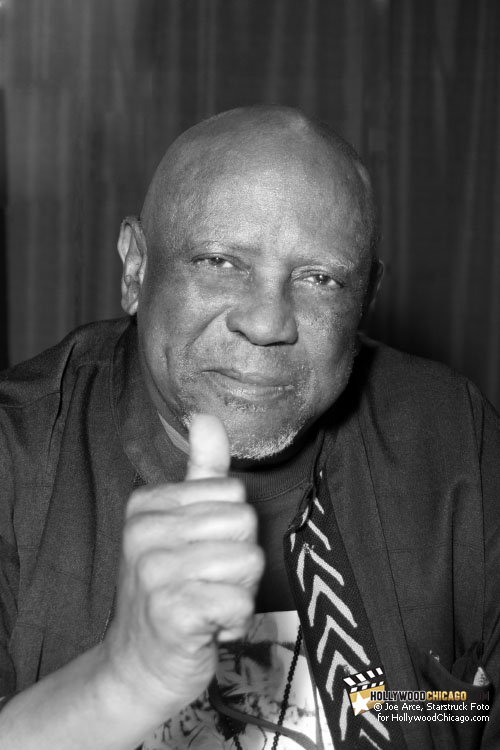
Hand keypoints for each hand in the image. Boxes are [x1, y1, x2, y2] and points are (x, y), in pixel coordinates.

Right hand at [101, 414, 263, 715]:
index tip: (202, 556)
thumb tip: (206, 415)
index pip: (234, 493)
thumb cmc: (169, 591)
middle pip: (245, 525)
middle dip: (240, 563)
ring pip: (248, 562)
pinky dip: (233, 622)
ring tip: (205, 604)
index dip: (232, 531)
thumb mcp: (181, 524)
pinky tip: (206, 627)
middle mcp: (145, 531)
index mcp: (148, 503)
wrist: (136, 666)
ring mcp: (154, 571)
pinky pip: (239, 601)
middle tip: (206, 584)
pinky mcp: (171, 612)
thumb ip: (201, 470)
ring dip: (238, 593)